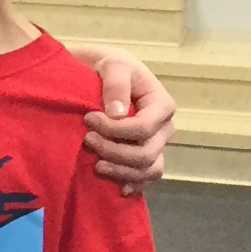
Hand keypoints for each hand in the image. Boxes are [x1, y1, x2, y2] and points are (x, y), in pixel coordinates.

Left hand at [82, 48, 174, 193]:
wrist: (95, 74)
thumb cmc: (106, 66)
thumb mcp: (112, 63)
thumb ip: (116, 84)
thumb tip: (118, 114)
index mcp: (161, 104)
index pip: (144, 128)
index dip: (116, 130)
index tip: (88, 120)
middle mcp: (163, 128)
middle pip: (146, 153)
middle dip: (114, 151)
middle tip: (87, 140)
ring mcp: (154, 145)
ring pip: (148, 169)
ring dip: (121, 171)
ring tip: (95, 164)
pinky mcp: (141, 157)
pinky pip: (144, 179)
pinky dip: (132, 184)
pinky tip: (117, 188)